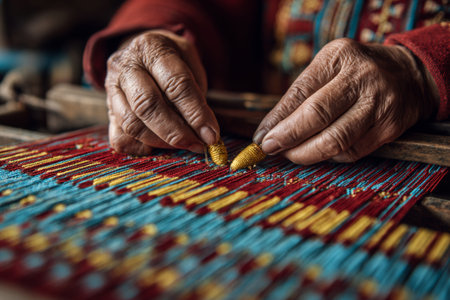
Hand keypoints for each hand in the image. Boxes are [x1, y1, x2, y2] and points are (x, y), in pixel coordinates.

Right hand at [105, 30, 218, 155]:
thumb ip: (196, 95)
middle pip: (148, 105)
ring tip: (183, 144)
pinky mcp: (107, 109)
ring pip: (132, 123)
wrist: (142, 55)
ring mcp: (111, 87)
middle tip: (196, 144)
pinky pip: (120, 138)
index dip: (195, 113)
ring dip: (161, 141)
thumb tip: (204, 133)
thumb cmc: (172, 63)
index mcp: (152, 47)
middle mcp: (126, 65)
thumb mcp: (190, 64)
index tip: (211, 135)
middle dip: (176, 132)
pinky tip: (159, 146)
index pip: (176, 84)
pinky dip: (141, 148)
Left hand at [254, 38, 437, 164]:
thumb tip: (271, 128)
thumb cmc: (356, 72)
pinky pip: (351, 152)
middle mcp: (362, 78)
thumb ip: (302, 93)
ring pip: (335, 140)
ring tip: (290, 154)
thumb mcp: (329, 68)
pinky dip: (329, 156)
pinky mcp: (390, 128)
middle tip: (270, 148)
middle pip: (317, 115)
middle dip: (287, 137)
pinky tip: (319, 152)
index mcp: (339, 57)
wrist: (409, 76)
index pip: (300, 92)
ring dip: (305, 153)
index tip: (261, 137)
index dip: (277, 119)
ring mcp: (379, 104)